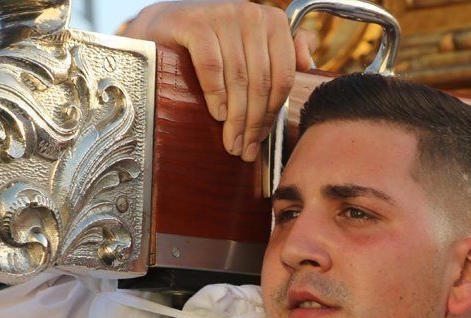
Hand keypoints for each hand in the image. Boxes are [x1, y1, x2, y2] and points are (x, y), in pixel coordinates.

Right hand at [123, 1, 317, 161]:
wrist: (162, 27)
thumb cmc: (209, 44)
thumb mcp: (248, 46)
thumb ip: (282, 51)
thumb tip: (308, 64)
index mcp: (271, 22)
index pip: (282, 77)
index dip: (272, 114)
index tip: (261, 139)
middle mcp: (251, 14)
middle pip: (261, 82)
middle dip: (253, 122)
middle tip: (244, 149)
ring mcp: (223, 16)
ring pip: (238, 79)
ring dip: (235, 118)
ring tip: (231, 142)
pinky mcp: (195, 24)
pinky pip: (212, 67)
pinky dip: (215, 94)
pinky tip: (216, 114)